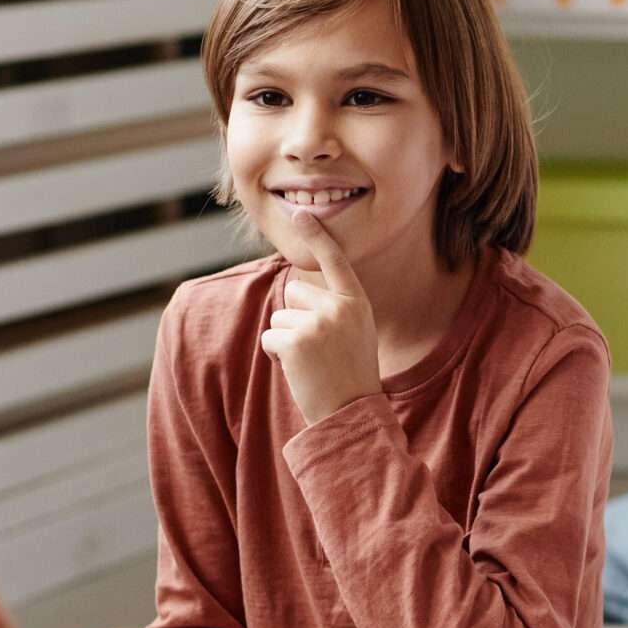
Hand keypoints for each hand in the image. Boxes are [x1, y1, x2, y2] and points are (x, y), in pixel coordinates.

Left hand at [260, 213, 381, 423]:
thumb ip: (334, 309)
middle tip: (320, 349)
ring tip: (313, 363)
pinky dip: (277, 356)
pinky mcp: (295, 341)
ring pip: (280, 317)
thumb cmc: (351, 376)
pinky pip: (270, 338)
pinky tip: (300, 371)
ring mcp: (317, 323)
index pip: (335, 261)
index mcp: (357, 303)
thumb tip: (296, 291)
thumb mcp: (355, 333)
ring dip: (287, 341)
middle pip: (295, 292)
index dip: (318, 235)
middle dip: (297, 318)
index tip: (302, 214)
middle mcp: (339, 307)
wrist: (352, 414)